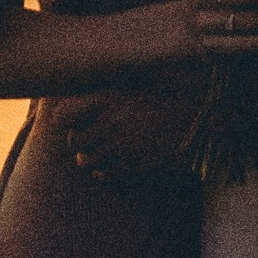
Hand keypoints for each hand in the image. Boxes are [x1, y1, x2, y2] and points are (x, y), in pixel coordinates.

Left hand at [60, 91, 196, 183]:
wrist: (195, 110)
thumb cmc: (157, 91)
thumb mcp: (125, 83)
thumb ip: (97, 93)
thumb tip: (64, 105)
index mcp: (105, 98)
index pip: (62, 116)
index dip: (65, 119)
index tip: (75, 118)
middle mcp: (110, 123)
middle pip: (74, 142)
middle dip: (79, 140)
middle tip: (90, 135)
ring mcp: (122, 146)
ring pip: (86, 161)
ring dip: (89, 157)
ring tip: (102, 148)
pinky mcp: (134, 164)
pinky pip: (105, 174)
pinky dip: (104, 171)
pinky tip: (114, 160)